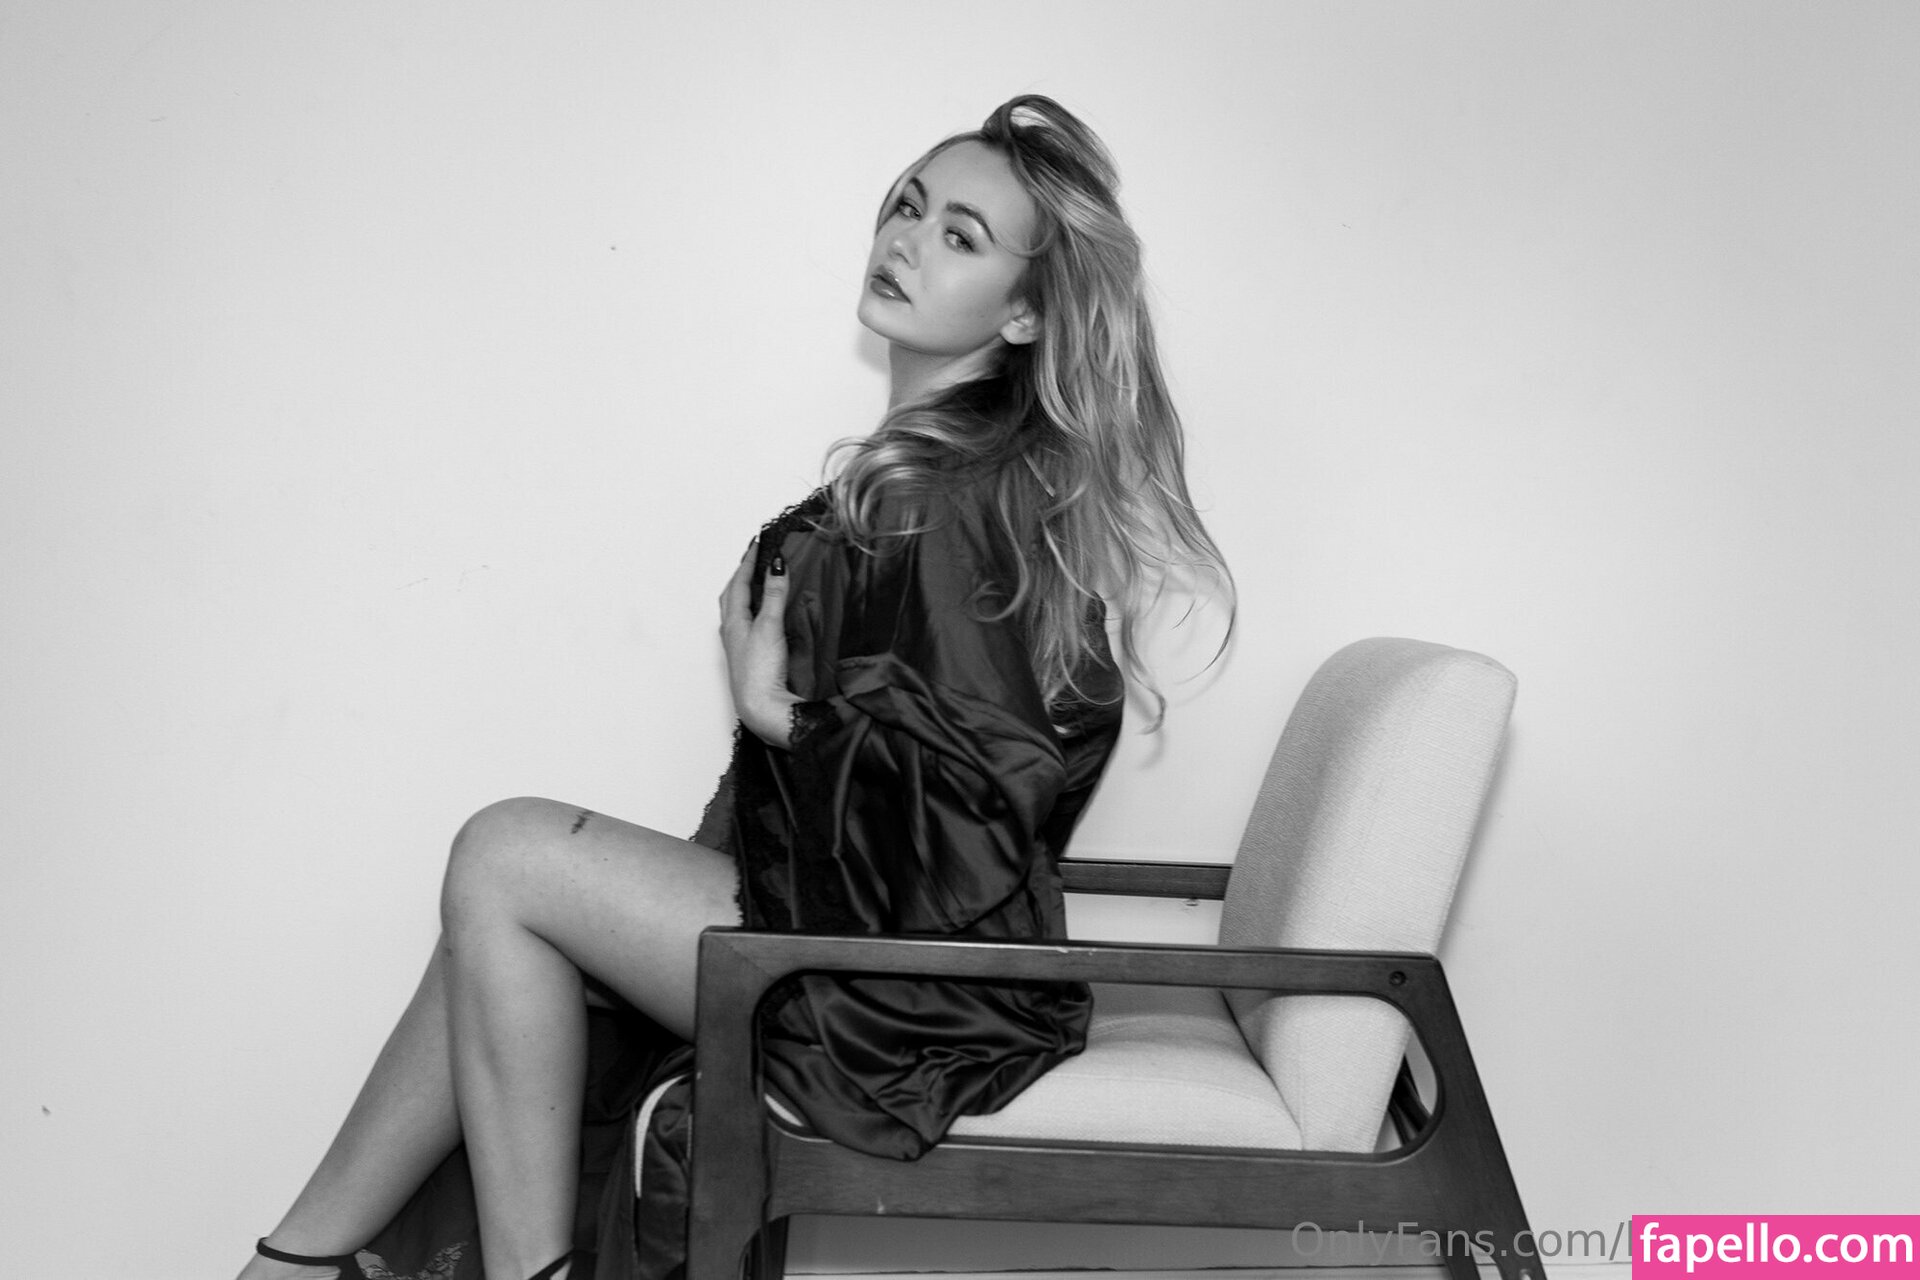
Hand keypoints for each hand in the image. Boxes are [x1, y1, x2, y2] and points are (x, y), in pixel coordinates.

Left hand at [719, 539, 801, 747]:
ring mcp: (739, 646)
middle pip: (732, 595)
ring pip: (737, 611)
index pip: (739, 583)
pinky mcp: (749, 658)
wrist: (762, 709)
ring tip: (757, 581)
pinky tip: (763, 617)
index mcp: (733, 621)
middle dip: (742, 575)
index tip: (758, 543)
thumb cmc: (760, 671)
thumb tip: (776, 564)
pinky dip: (753, 611)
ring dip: (745, 593)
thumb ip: (775, 595)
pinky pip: (747, 625)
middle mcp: (732, 632)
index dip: (749, 561)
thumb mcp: (769, 626)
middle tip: (754, 558)